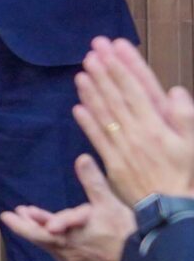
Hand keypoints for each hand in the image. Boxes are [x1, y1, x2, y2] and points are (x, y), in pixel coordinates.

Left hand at [3, 154, 135, 260]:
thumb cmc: (125, 235)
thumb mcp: (109, 206)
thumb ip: (93, 183)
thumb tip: (82, 158)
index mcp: (69, 237)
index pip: (44, 229)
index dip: (33, 220)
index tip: (21, 210)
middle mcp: (68, 252)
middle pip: (40, 239)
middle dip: (25, 226)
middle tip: (10, 216)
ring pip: (52, 247)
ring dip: (40, 232)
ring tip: (29, 218)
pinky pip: (64, 254)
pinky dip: (56, 243)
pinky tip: (57, 238)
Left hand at [75, 36, 193, 204]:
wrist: (174, 211)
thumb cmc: (188, 176)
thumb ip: (186, 117)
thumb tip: (175, 90)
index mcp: (157, 126)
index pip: (136, 90)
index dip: (122, 68)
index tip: (112, 49)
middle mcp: (136, 134)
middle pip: (116, 97)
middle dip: (103, 73)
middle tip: (91, 52)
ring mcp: (122, 148)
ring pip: (104, 114)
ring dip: (91, 92)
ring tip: (81, 72)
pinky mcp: (113, 163)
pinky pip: (97, 139)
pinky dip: (87, 122)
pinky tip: (77, 107)